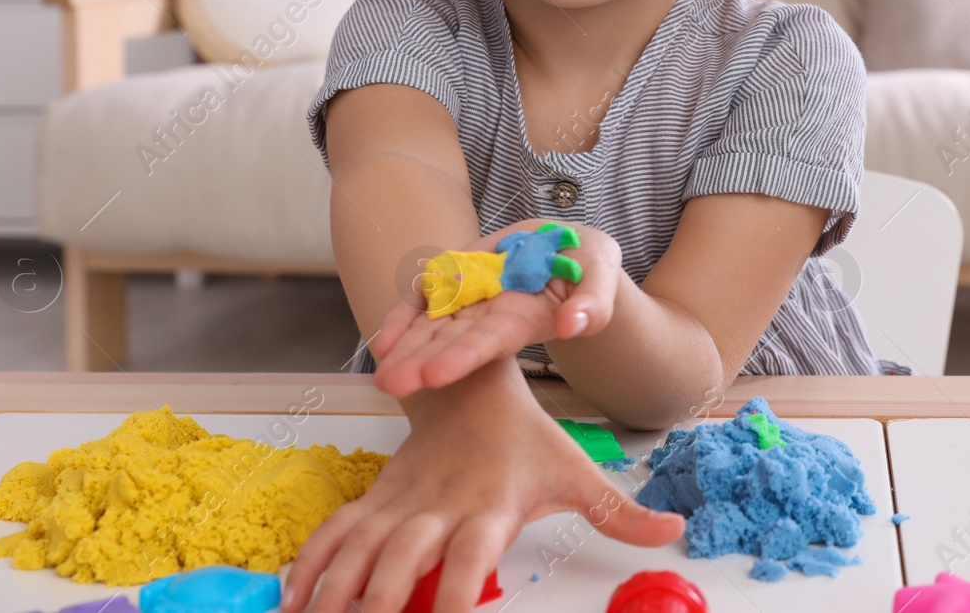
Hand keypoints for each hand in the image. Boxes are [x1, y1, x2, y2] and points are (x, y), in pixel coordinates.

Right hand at [280, 361, 684, 612]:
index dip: (460, 592)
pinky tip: (294, 602)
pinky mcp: (376, 498)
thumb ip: (620, 512)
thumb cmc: (525, 436)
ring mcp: (400, 503)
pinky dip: (311, 568)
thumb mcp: (576, 469)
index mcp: (489, 505)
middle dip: (380, 605)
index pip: (472, 556)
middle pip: (400, 561)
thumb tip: (675, 532)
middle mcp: (438, 508)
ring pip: (357, 550)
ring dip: (334, 592)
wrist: (469, 378)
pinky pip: (335, 534)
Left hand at [371, 219, 621, 398]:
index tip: (435, 376)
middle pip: (452, 341)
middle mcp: (492, 315)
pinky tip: (387, 341)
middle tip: (391, 384)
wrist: (567, 249)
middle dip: (421, 363)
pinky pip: (427, 299)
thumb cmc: (588, 267)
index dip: (464, 356)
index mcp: (524, 317)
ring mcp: (473, 298)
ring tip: (381, 375)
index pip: (491, 340)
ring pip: (434, 327)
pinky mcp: (459, 279)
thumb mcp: (599, 276)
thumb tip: (572, 324)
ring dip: (407, 349)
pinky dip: (406, 317)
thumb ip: (592, 303)